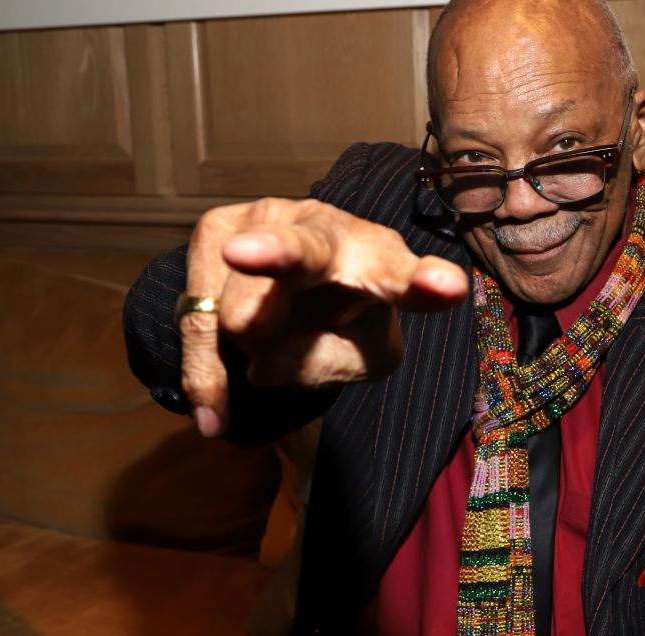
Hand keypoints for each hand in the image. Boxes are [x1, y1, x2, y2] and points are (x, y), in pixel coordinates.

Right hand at [179, 197, 467, 437]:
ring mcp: (268, 219)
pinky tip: (215, 407)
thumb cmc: (346, 324)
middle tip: (244, 254)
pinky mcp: (217, 230)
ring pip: (241, 317)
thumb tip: (262, 364)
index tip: (447, 288)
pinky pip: (197, 319)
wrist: (297, 287)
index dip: (424, 282)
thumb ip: (328, 365)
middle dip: (276, 252)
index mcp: (383, 261)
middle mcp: (328, 228)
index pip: (405, 275)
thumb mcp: (361, 358)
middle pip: (304, 249)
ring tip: (272, 342)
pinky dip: (207, 370)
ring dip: (251, 353)